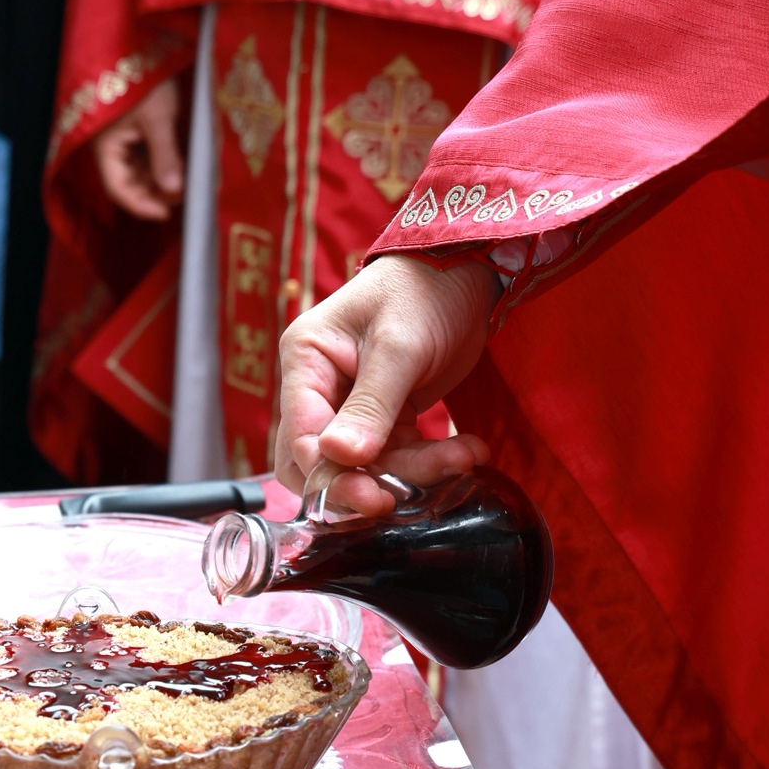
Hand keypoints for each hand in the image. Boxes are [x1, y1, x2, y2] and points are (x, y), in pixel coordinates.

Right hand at [93, 79, 185, 220]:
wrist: (137, 43)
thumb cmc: (143, 79)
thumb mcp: (158, 118)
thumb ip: (165, 156)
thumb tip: (173, 191)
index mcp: (107, 147)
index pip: (119, 189)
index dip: (142, 206)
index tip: (166, 213)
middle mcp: (111, 147)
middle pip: (130, 182)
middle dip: (156, 193)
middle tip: (185, 196)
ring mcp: (122, 138)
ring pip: (140, 171)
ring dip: (162, 180)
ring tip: (188, 183)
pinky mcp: (134, 128)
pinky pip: (146, 155)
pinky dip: (163, 164)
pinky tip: (182, 167)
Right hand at [275, 254, 500, 514]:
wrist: (467, 269)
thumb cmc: (424, 290)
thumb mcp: (399, 345)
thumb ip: (371, 403)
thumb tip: (341, 457)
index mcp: (306, 361)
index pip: (301, 437)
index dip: (331, 475)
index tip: (373, 498)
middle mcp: (319, 387)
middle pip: (321, 463)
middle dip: (366, 484)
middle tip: (403, 499)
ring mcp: (351, 406)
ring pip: (366, 467)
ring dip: (415, 471)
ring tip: (464, 456)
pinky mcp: (385, 418)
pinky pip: (397, 458)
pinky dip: (431, 461)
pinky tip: (466, 450)